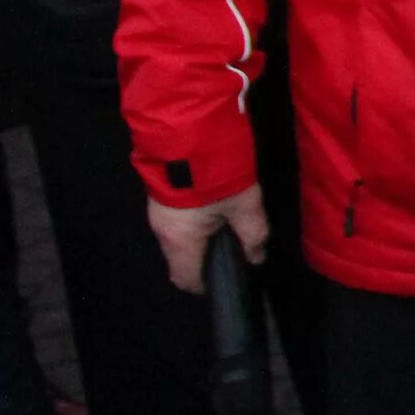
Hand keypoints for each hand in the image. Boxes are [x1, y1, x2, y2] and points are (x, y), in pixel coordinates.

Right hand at [147, 185, 265, 293]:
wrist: (188, 130)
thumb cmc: (216, 175)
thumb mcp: (245, 204)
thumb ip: (253, 233)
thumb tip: (257, 258)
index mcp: (179, 241)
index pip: (185, 279)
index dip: (206, 285)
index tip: (228, 278)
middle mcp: (161, 230)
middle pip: (181, 257)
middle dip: (205, 258)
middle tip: (233, 249)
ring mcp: (157, 210)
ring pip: (179, 235)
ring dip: (201, 235)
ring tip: (228, 226)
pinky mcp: (160, 191)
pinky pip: (177, 217)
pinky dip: (194, 219)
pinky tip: (214, 206)